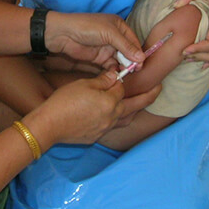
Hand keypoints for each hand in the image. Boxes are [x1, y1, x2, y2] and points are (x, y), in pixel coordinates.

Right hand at [30, 71, 158, 144]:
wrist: (50, 126)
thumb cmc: (64, 102)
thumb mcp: (84, 84)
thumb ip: (103, 80)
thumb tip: (116, 75)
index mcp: (111, 102)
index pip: (123, 88)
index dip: (122, 79)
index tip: (123, 72)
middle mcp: (113, 117)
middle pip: (135, 105)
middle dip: (148, 96)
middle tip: (159, 88)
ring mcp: (105, 128)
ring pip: (127, 118)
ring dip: (136, 110)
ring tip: (140, 103)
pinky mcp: (97, 136)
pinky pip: (115, 126)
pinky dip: (120, 118)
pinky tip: (115, 115)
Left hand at [44, 11, 144, 66]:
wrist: (63, 34)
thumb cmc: (87, 27)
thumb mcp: (109, 33)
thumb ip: (125, 46)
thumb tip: (141, 57)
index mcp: (119, 26)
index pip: (133, 41)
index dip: (138, 52)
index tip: (141, 64)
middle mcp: (115, 37)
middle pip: (128, 52)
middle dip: (132, 61)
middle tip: (134, 71)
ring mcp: (107, 48)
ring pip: (120, 60)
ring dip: (124, 67)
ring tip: (125, 74)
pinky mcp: (99, 58)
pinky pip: (111, 66)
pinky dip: (114, 71)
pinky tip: (116, 75)